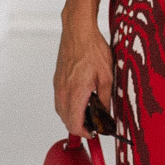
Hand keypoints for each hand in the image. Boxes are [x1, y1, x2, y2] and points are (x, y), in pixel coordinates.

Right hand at [53, 17, 113, 135]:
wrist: (78, 31)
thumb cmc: (92, 49)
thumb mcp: (107, 76)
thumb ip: (105, 98)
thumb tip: (105, 113)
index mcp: (76, 92)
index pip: (75, 123)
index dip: (85, 133)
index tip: (94, 132)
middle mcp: (63, 91)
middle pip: (66, 120)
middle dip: (79, 127)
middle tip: (94, 125)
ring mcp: (58, 85)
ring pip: (61, 111)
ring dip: (72, 117)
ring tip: (88, 114)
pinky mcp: (57, 80)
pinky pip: (59, 100)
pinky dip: (68, 106)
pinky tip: (79, 100)